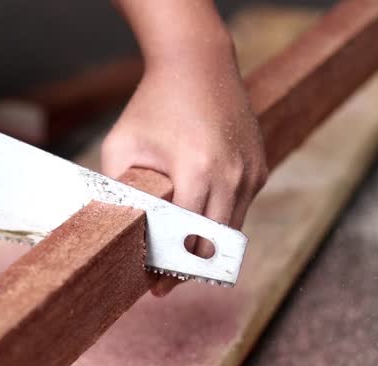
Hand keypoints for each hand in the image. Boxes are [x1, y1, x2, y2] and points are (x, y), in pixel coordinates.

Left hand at [101, 38, 266, 295]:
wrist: (198, 64)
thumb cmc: (153, 103)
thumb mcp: (121, 145)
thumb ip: (119, 191)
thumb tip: (117, 230)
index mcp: (198, 170)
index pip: (186, 238)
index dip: (169, 269)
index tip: (153, 290)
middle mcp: (234, 175)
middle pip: (213, 244)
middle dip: (188, 269)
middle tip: (162, 286)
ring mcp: (253, 172)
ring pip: (231, 232)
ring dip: (206, 249)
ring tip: (176, 261)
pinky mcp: (260, 169)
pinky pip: (239, 209)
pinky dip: (218, 223)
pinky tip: (195, 227)